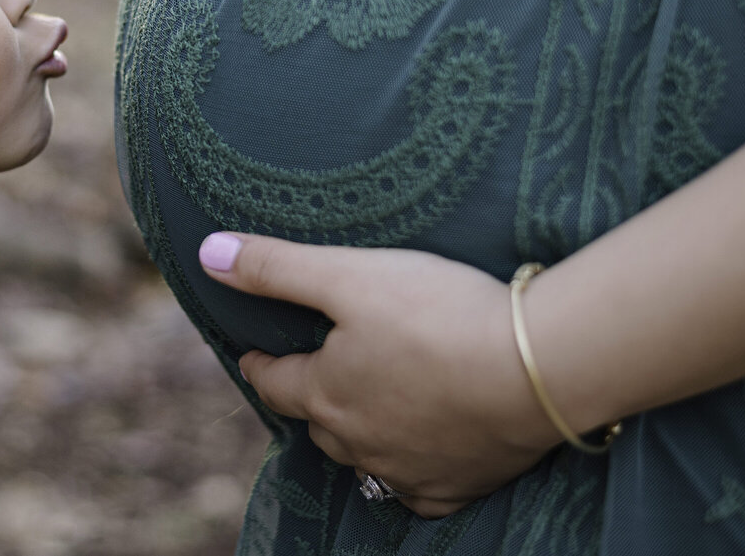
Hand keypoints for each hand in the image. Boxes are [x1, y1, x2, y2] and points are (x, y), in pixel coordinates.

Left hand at [198, 232, 563, 517]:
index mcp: (325, 392)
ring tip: (367, 406)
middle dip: (312, 398)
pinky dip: (413, 471)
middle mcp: (357, 441)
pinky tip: (420, 455)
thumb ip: (277, 267)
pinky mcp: (456, 487)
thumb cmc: (437, 313)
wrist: (536, 369)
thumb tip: (208, 254)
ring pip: (365, 456)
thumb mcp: (349, 275)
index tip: (254, 353)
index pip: (273, 381)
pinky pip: (419, 490)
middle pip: (318, 422)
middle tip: (318, 374)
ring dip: (359, 433)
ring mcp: (407, 470)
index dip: (261, 363)